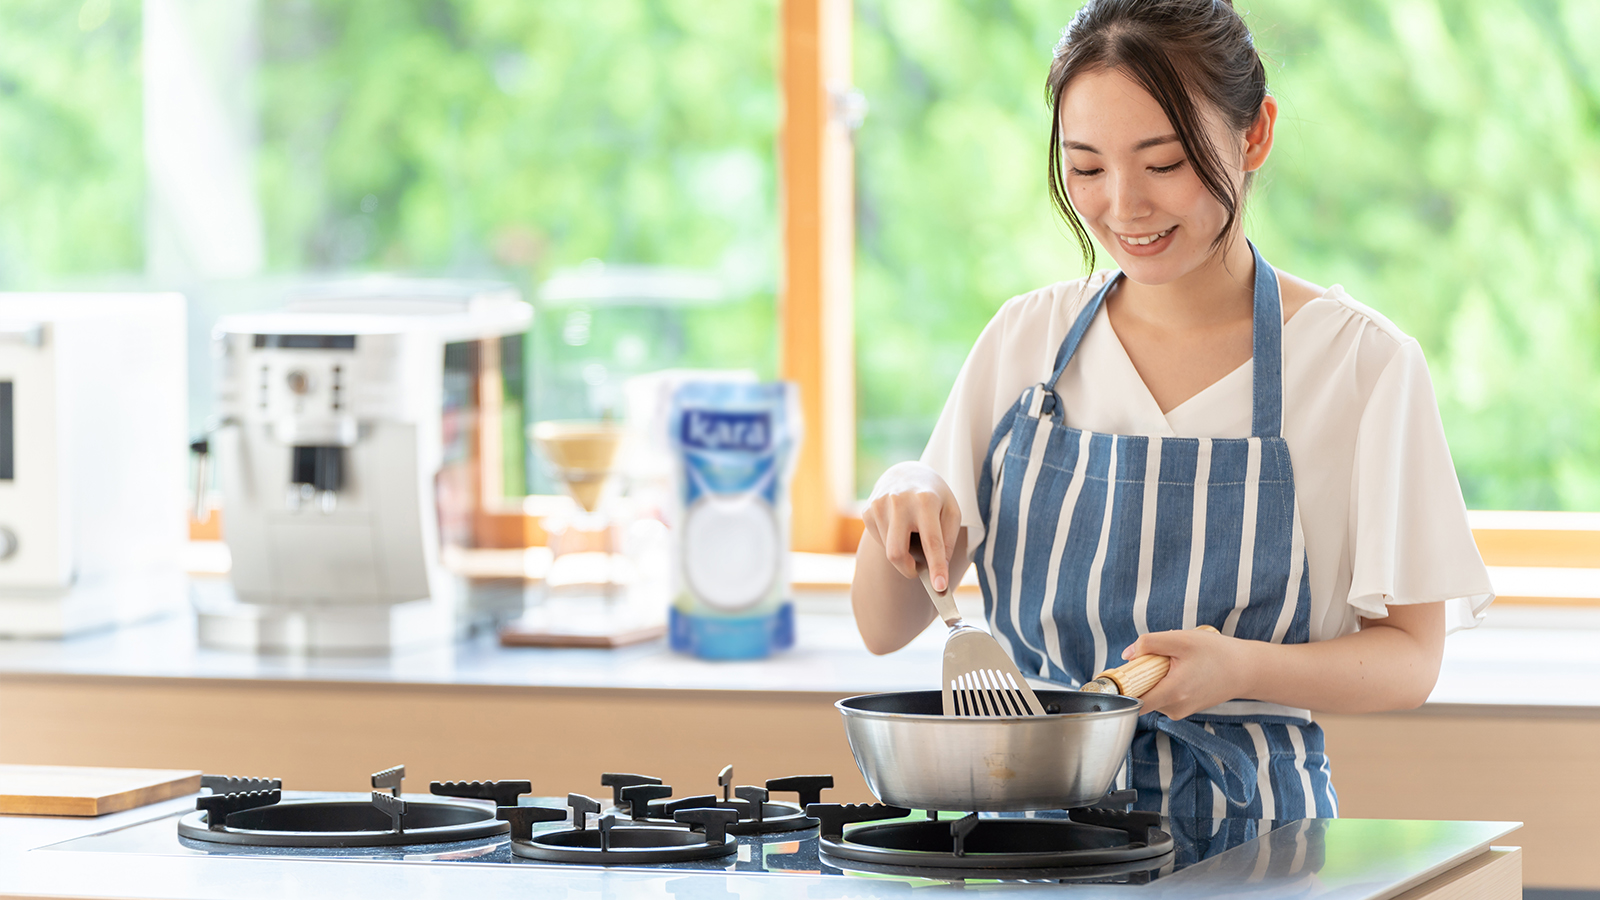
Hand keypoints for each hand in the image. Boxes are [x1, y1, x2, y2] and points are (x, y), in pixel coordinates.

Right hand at [862, 462, 961, 591]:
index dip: (936, 567)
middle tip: (918, 571)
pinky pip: (879, 541)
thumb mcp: (951, 511)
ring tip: (911, 532)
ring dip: (902, 551)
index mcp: (925, 501)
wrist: (906, 472)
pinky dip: (891, 541)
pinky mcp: (867, 511)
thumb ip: (948, 540)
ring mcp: (879, 505)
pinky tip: (898, 526)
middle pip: (896, 553)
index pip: (932, 542)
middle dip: (907, 570)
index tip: (940, 588)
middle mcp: (899, 501)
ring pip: (888, 549)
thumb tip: (939, 569)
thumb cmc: (934, 496)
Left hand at [1119, 628, 1255, 719]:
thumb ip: (1150, 644)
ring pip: (1154, 696)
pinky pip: (1166, 696)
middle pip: (1142, 697)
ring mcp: (1181, 711)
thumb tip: (1127, 654)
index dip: (1123, 688)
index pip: (1134, 702)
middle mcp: (1175, 708)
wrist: (1246, 670)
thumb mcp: (1181, 640)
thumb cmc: (1217, 653)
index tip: (1121, 674)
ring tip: (1177, 664)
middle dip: (1143, 678)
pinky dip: (1167, 683)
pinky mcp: (1186, 709)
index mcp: (1172, 693)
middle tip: (1158, 660)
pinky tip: (1184, 671)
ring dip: (1156, 679)